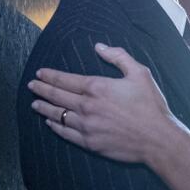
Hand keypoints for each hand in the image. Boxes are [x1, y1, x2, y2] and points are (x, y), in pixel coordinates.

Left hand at [28, 43, 179, 163]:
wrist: (157, 138)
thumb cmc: (151, 105)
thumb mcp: (140, 73)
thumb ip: (118, 57)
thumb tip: (99, 46)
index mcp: (97, 87)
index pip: (66, 80)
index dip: (50, 76)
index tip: (39, 73)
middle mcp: (87, 106)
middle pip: (57, 96)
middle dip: (42, 89)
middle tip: (32, 86)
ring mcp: (86, 126)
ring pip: (58, 115)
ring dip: (44, 108)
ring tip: (35, 104)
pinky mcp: (90, 142)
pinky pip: (66, 133)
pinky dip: (56, 126)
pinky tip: (50, 122)